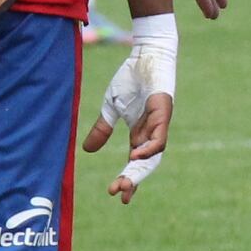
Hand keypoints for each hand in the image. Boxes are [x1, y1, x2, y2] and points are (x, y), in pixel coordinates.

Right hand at [82, 12, 174, 202]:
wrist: (144, 55)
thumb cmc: (130, 79)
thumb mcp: (110, 108)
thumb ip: (102, 129)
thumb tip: (87, 151)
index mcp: (139, 134)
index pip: (136, 164)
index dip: (129, 179)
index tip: (118, 195)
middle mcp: (151, 133)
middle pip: (145, 165)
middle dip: (133, 180)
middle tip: (120, 194)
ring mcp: (159, 124)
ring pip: (153, 155)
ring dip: (140, 170)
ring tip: (126, 182)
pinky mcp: (163, 112)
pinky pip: (159, 136)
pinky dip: (149, 148)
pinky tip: (135, 156)